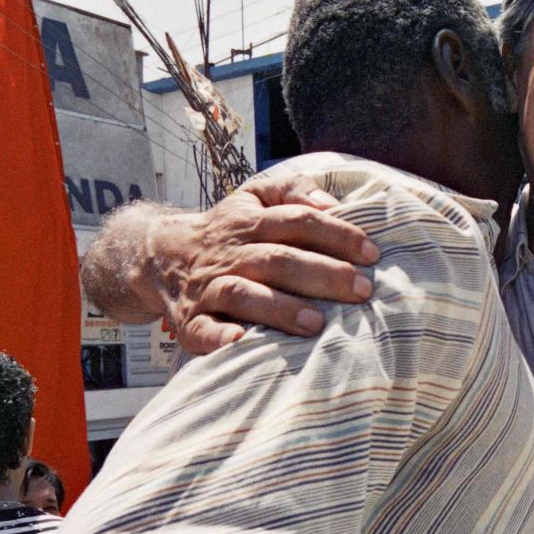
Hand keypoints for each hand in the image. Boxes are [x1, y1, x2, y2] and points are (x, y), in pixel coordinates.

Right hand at [149, 176, 379, 353]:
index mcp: (250, 222)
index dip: (337, 235)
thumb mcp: (255, 196)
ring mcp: (208, 288)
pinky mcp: (190, 320)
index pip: (298, 221)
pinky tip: (242, 342)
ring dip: (279, 308)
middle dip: (322, 274)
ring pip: (242, 294)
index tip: (372, 254)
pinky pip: (201, 330)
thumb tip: (332, 204)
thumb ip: (294, 190)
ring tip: (315, 324)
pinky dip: (219, 338)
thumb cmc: (229, 230)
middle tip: (361, 290)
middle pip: (277, 260)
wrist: (161, 255)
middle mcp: (231, 254)